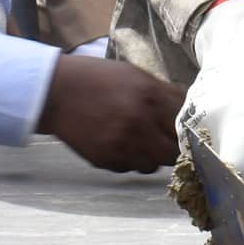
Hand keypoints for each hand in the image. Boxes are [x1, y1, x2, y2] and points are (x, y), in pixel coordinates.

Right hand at [38, 55, 184, 172]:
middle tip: (164, 141)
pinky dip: (127, 161)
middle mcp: (139, 123)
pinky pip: (128, 169)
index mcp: (151, 96)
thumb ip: (163, 93)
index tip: (186, 133)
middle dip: (171, 148)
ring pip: (151, 166)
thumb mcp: (135, 75)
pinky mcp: (105, 160)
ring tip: (137, 142)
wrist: (56, 92)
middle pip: (172, 152)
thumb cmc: (97, 78)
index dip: (187, 130)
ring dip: (149, 157)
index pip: (185, 125)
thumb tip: (186, 108)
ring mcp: (122, 144)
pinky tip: (117, 144)